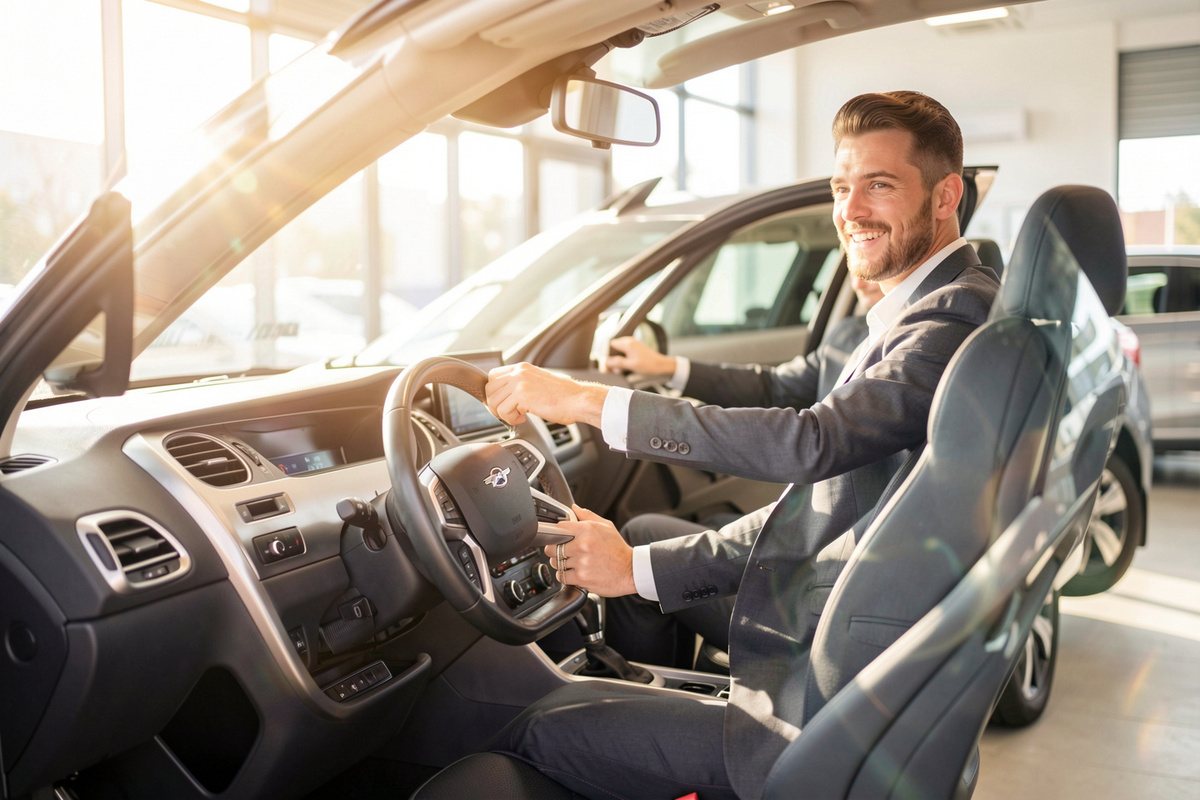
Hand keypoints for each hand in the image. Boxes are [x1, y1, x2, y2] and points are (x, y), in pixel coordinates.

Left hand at [485, 363, 607, 426]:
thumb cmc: (563, 396)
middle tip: (508, 413)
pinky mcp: (522, 395)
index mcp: (522, 368)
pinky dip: (512, 419)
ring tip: (518, 416)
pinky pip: (503, 411)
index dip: (494, 393)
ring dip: (504, 414)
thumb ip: (521, 385)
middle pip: (489, 389)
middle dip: (495, 405)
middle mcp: (518, 372)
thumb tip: (506, 396)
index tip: (501, 403)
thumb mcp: (538, 383)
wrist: (578, 400)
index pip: (492, 376)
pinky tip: (524, 418)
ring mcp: (519, 382)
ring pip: (493, 401)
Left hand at [545, 505, 635, 597]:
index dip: (556, 533)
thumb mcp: (606, 526)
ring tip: (572, 563)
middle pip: (553, 547)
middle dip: (555, 550)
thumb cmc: (618, 549)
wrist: (630, 571)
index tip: (558, 537)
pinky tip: (574, 572)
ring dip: (560, 564)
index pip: (559, 528)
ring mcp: (581, 562)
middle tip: (563, 551)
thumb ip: (587, 516)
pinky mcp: (581, 577)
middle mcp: (583, 545)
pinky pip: (562, 576)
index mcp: (587, 530)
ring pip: (556, 563)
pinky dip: (565, 575)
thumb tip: (574, 508)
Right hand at [605, 336, 675, 376]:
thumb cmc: (648, 365)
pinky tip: (623, 369)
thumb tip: (605, 361)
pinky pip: (624, 352)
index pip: (610, 345)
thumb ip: (618, 363)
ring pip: (618, 351)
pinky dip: (622, 360)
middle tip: (611, 370)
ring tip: (617, 371)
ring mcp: (632, 344)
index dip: (605, 355)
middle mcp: (629, 341)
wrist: (662, 365)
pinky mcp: (635, 349)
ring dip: (616, 360)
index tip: (605, 365)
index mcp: (627, 344)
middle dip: (610, 359)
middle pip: (613, 348)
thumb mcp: (631, 365)